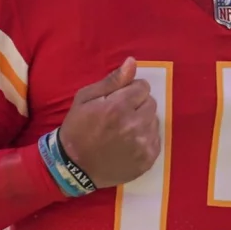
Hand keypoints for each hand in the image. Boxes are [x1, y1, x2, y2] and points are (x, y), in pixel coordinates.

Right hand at [57, 57, 159, 189]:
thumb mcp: (85, 99)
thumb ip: (112, 81)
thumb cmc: (77, 129)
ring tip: (125, 130)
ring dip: (143, 121)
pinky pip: (156, 139)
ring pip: (154, 121)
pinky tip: (129, 143)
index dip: (131, 91)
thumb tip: (132, 62)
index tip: (119, 99)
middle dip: (138, 105)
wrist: (74, 167)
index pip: (143, 87)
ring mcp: (143, 144)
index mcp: (118, 107)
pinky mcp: (147, 160)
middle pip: (151, 103)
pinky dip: (146, 138)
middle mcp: (134, 125)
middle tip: (121, 115)